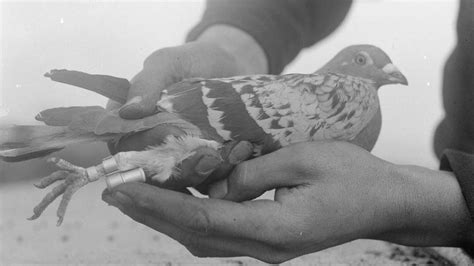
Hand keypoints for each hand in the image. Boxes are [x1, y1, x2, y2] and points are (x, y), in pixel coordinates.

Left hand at [102, 141, 469, 262]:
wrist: (382, 203)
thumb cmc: (352, 176)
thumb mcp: (303, 160)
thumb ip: (253, 172)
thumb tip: (215, 183)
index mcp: (276, 229)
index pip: (204, 219)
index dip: (161, 205)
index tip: (125, 191)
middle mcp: (264, 247)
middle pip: (195, 234)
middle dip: (152, 214)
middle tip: (117, 192)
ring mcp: (265, 248)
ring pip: (203, 238)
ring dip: (167, 217)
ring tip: (136, 195)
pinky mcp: (267, 239)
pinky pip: (218, 231)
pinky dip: (191, 216)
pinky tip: (177, 199)